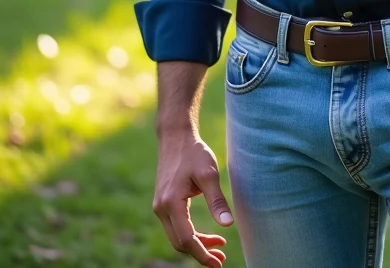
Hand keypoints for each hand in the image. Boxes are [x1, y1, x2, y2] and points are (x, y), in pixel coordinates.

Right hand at [153, 128, 233, 265]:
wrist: (175, 136)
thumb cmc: (193, 152)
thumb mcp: (209, 174)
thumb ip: (217, 201)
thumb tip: (228, 225)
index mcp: (171, 203)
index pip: (187, 239)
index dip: (202, 254)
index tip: (218, 264)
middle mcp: (161, 208)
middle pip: (180, 243)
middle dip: (200, 253)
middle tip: (221, 258)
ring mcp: (160, 206)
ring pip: (177, 237)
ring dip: (196, 245)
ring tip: (219, 246)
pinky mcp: (163, 203)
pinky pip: (176, 227)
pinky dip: (191, 234)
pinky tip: (207, 233)